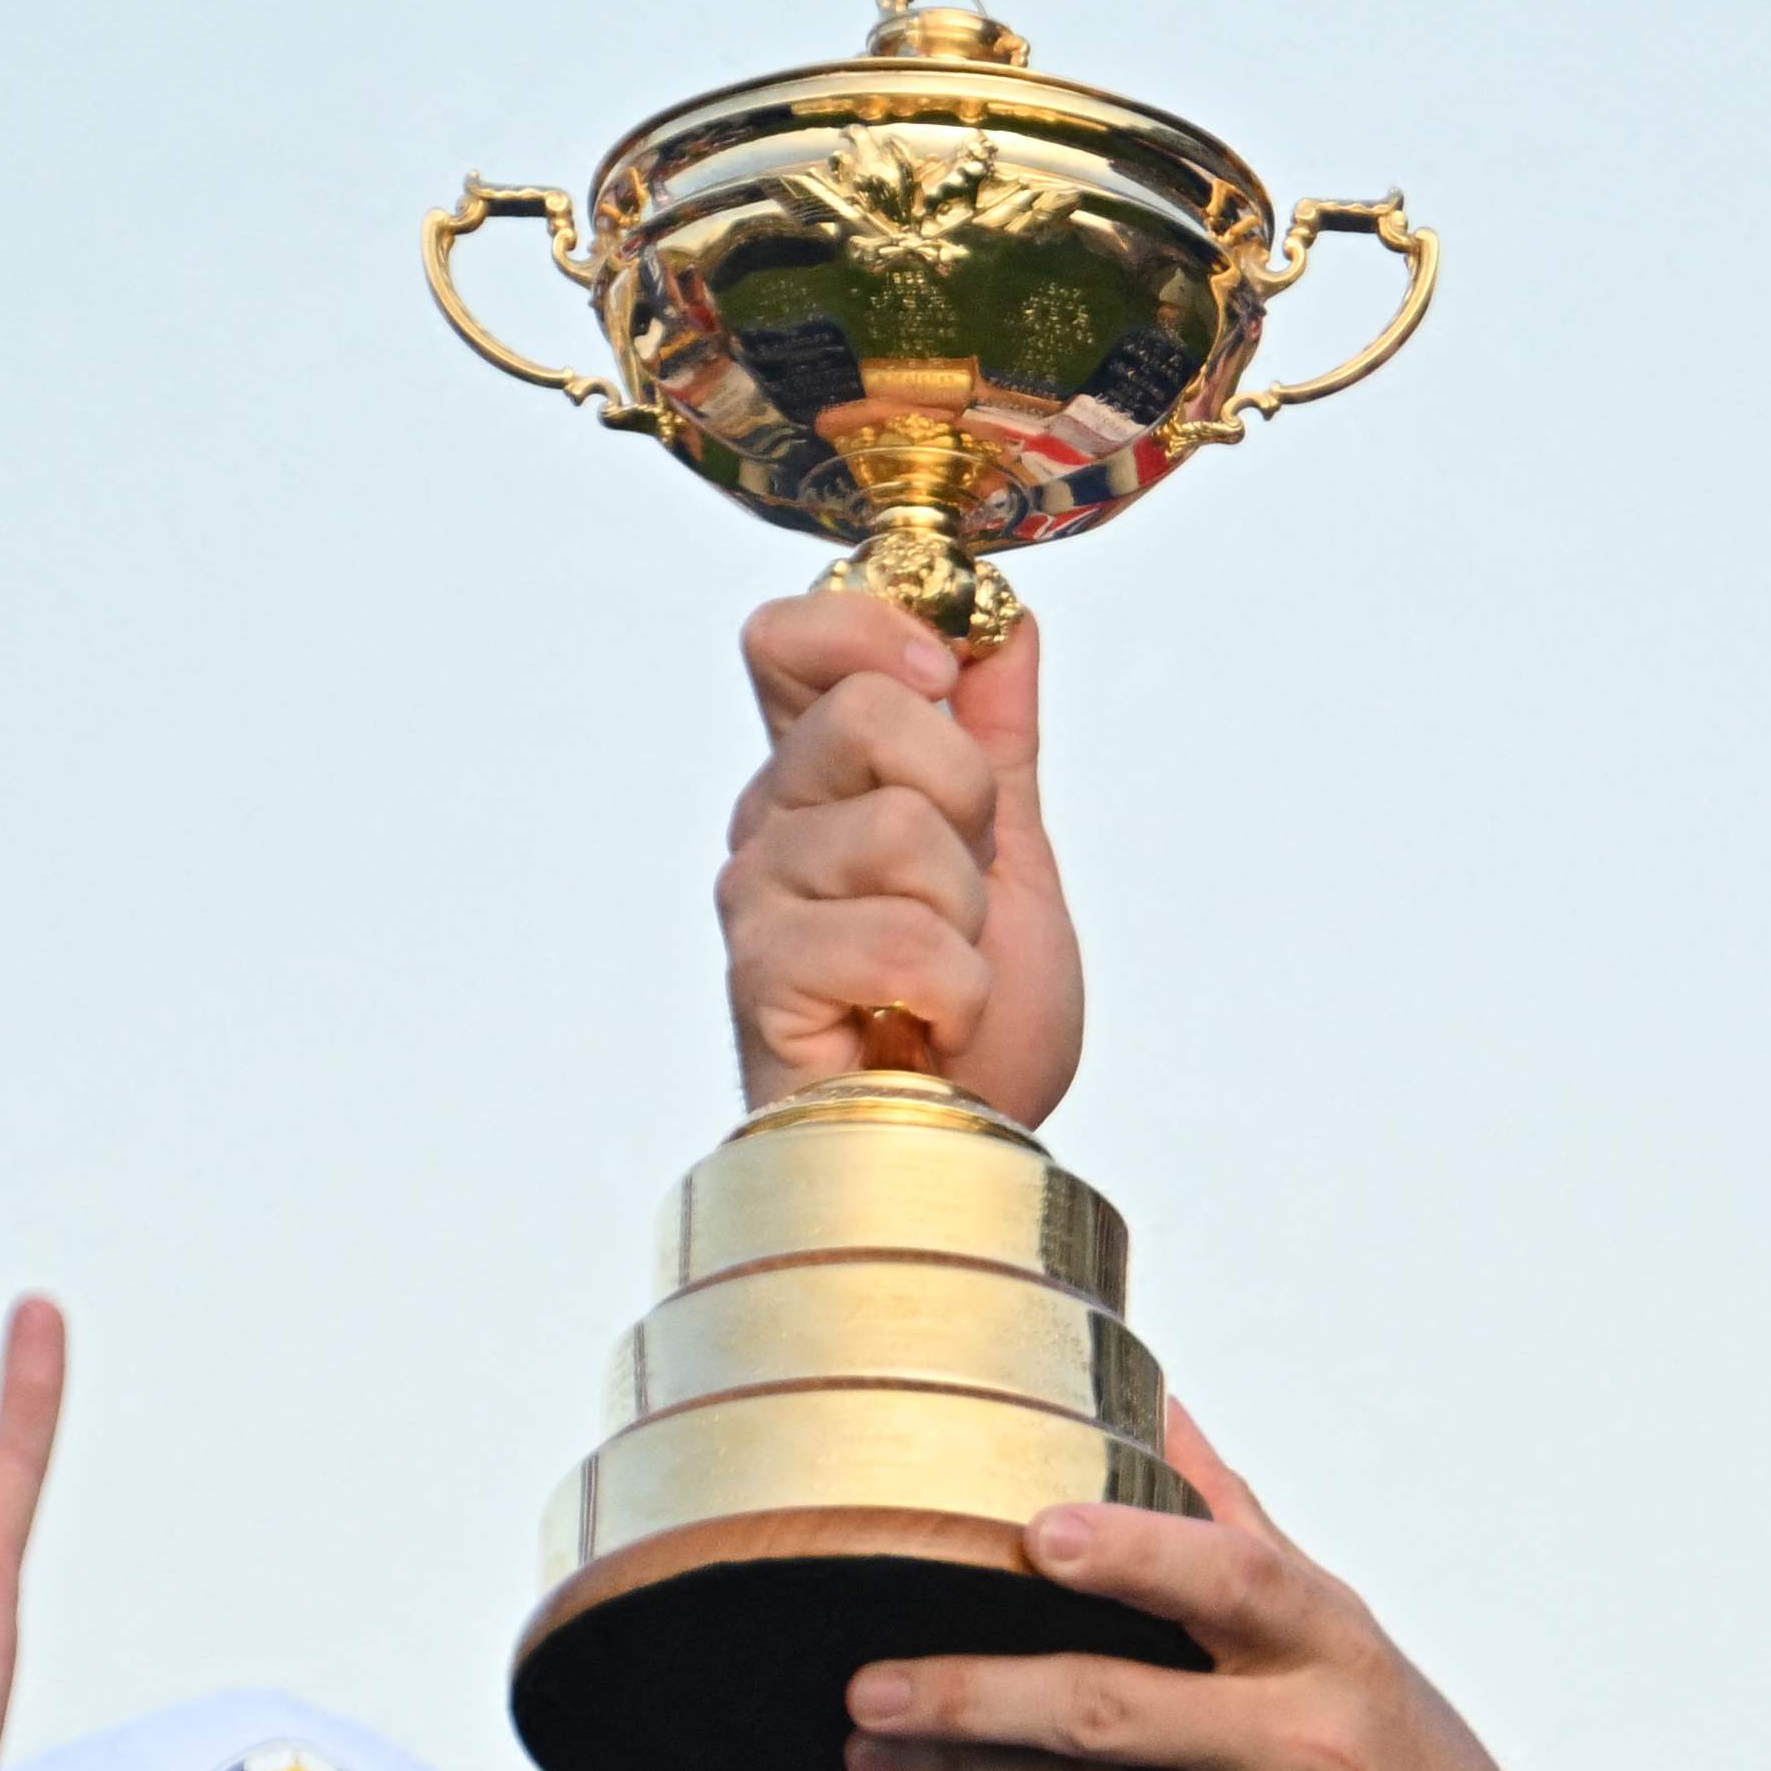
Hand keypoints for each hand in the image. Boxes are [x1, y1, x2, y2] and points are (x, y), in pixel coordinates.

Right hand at [721, 592, 1083, 1127]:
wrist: (963, 1150)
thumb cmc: (974, 1025)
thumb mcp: (1014, 853)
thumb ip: (997, 736)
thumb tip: (1002, 620)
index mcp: (818, 780)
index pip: (790, 638)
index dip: (872, 630)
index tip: (945, 679)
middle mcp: (771, 826)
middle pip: (866, 712)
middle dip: (965, 802)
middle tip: (966, 894)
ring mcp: (756, 902)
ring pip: (901, 828)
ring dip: (968, 919)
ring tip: (947, 980)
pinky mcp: (763, 982)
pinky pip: (897, 937)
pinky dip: (957, 993)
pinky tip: (935, 1030)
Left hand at [838, 1407, 1638, 1770]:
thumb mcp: (1353, 1647)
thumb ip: (1242, 1533)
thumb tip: (1158, 1410)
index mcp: (1338, 1651)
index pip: (1234, 1577)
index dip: (1135, 1550)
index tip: (1035, 1532)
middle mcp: (1307, 1745)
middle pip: (1112, 1706)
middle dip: (975, 1694)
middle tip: (871, 1682)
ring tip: (871, 1747)